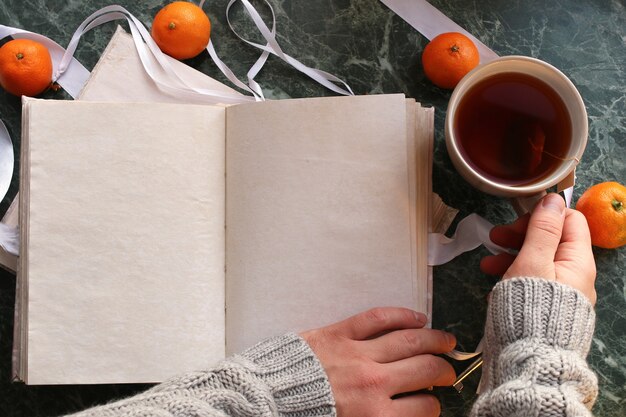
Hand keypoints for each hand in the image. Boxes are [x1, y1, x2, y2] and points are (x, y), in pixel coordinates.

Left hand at [301, 307, 456, 416]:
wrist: (265, 401)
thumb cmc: (304, 416)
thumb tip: (402, 412)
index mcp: (376, 416)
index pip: (424, 408)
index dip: (433, 404)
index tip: (431, 400)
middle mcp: (374, 384)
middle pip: (425, 371)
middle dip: (443, 371)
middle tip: (448, 370)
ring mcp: (358, 354)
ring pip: (409, 341)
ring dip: (434, 340)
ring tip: (447, 341)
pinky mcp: (340, 333)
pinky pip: (378, 319)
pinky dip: (402, 316)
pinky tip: (417, 318)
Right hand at [481, 193, 596, 303]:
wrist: (528, 361)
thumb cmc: (531, 310)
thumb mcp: (532, 262)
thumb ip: (542, 230)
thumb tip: (554, 199)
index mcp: (577, 262)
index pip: (570, 221)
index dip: (542, 215)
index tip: (516, 219)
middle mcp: (574, 276)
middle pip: (551, 241)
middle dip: (520, 236)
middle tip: (495, 237)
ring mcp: (561, 294)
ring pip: (537, 263)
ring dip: (510, 257)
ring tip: (486, 265)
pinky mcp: (547, 308)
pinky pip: (532, 284)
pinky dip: (512, 278)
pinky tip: (494, 286)